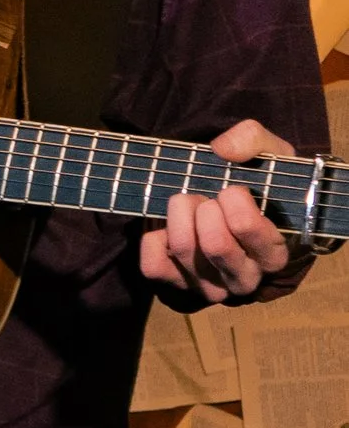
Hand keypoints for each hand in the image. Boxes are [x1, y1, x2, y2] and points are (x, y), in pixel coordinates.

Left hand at [140, 119, 292, 303]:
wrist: (224, 200)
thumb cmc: (255, 184)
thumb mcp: (268, 155)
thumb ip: (254, 142)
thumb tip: (223, 149)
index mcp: (274, 254)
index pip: (255, 236)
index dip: (238, 208)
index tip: (231, 191)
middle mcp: (244, 278)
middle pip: (216, 246)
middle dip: (205, 210)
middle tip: (204, 197)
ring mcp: (209, 285)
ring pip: (184, 251)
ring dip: (178, 215)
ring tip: (185, 201)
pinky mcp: (174, 283)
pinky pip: (154, 265)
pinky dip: (153, 238)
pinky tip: (165, 225)